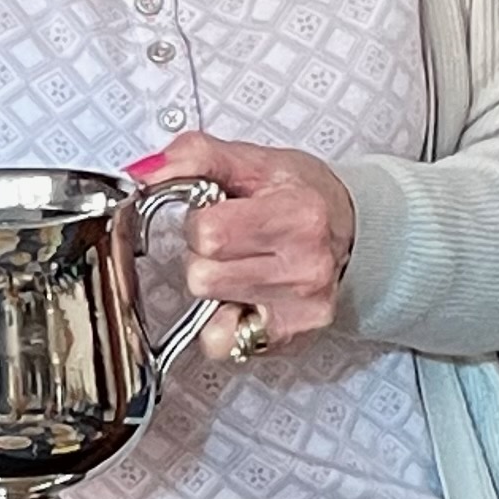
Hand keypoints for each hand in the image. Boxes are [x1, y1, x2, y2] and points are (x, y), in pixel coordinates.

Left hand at [136, 132, 356, 354]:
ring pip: (206, 305)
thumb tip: (145, 172)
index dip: (199, 222)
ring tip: (239, 265)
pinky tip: (241, 299)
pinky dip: (220, 322)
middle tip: (230, 242)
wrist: (354, 232)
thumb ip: (196, 157)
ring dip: (212, 284)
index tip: (216, 214)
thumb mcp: (255, 162)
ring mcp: (300, 307)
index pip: (207, 233)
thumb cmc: (302, 197)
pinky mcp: (290, 336)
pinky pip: (220, 342)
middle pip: (202, 275)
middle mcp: (305, 266)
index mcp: (297, 215)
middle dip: (203, 255)